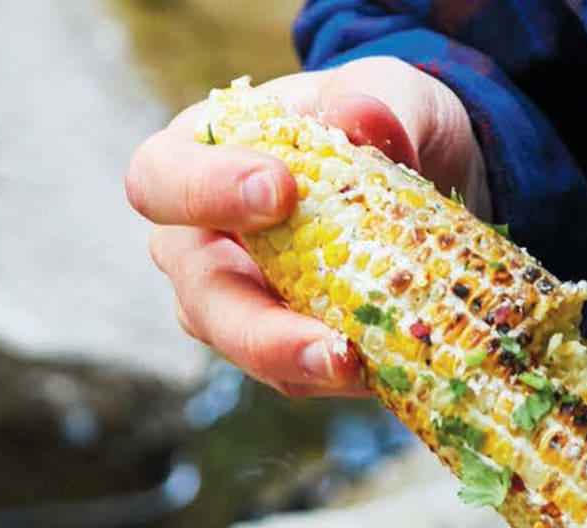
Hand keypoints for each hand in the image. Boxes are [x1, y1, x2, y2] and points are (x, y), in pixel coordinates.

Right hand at [125, 57, 487, 396]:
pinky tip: (376, 371)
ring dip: (294, 363)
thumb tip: (360, 119)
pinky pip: (295, 373)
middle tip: (323, 336)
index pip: (160, 180)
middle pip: (199, 295)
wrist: (426, 176)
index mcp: (198, 159)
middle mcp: (202, 241)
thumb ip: (377, 101)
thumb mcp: (390, 93)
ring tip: (351, 366)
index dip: (202, 191)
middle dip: (257, 326)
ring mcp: (240, 302)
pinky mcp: (287, 346)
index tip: (280, 189)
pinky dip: (332, 375)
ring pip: (242, 347)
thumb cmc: (382, 122)